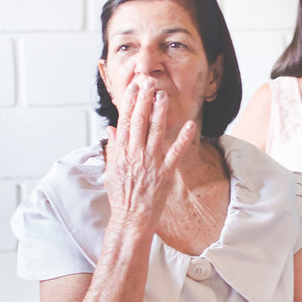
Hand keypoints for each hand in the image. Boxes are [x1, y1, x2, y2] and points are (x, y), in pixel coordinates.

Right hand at [104, 80, 195, 226]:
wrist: (130, 218)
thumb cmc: (121, 197)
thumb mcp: (111, 170)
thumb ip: (113, 147)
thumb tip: (111, 129)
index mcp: (122, 152)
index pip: (125, 122)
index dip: (130, 103)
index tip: (134, 87)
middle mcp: (135, 154)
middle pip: (139, 122)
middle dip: (144, 101)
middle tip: (149, 82)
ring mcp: (150, 163)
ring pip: (155, 132)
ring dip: (160, 112)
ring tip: (163, 95)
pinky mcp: (164, 173)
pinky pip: (176, 153)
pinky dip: (183, 139)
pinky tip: (190, 125)